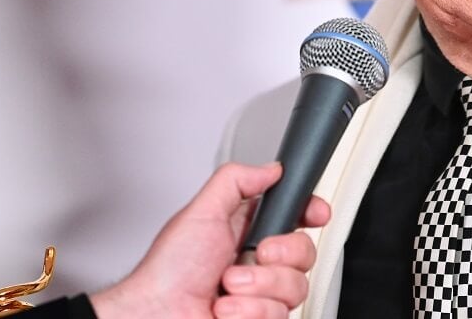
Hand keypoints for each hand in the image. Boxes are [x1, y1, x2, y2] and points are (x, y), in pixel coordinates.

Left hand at [90, 162, 330, 318]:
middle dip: (279, 255)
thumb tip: (271, 168)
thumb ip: (236, 181)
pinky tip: (226, 310)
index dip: (311, 213)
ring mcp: (261, 295)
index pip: (296, 216)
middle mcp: (259, 263)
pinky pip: (280, 316)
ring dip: (257, 288)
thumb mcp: (200, 212)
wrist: (155, 315)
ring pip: (295, 288)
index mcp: (248, 231)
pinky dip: (249, 312)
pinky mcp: (260, 318)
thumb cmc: (168, 271)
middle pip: (305, 252)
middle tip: (253, 256)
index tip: (315, 214)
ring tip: (227, 288)